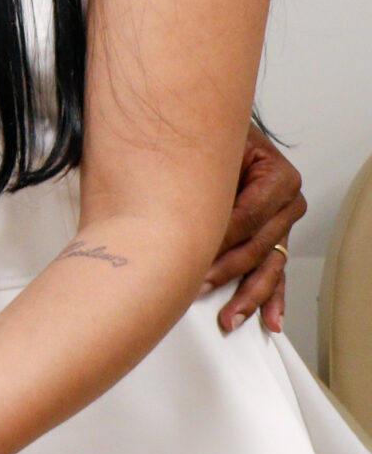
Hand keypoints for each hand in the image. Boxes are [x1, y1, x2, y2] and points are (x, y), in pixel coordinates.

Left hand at [208, 126, 304, 333]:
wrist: (215, 134)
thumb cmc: (209, 138)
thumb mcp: (208, 148)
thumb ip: (199, 172)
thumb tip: (168, 203)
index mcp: (278, 177)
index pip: (248, 215)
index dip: (221, 236)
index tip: (192, 252)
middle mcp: (286, 204)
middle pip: (256, 246)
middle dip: (225, 270)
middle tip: (197, 286)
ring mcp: (282, 226)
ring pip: (267, 267)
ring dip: (248, 296)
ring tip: (230, 317)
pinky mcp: (273, 242)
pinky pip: (274, 273)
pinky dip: (271, 298)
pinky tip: (268, 319)